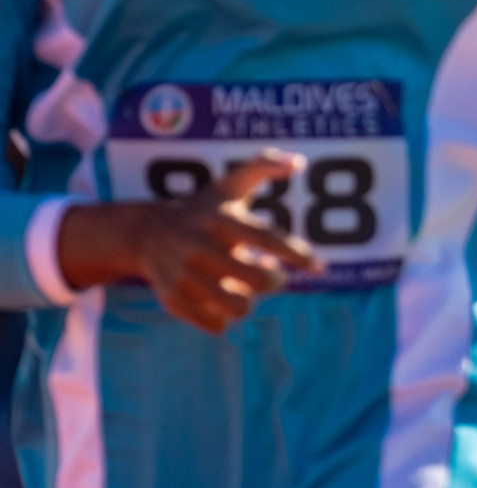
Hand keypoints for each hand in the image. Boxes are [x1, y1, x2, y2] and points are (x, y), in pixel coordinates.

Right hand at [58, 150, 323, 334]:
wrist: (146, 232)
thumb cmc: (205, 208)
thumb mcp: (231, 184)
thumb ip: (264, 166)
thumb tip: (299, 162)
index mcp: (220, 218)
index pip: (266, 237)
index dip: (296, 253)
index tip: (318, 267)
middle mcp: (199, 245)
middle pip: (258, 279)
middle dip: (275, 281)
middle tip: (274, 276)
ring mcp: (182, 274)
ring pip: (238, 307)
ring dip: (249, 301)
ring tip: (242, 288)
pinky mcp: (171, 298)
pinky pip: (215, 324)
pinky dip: (224, 317)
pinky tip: (218, 300)